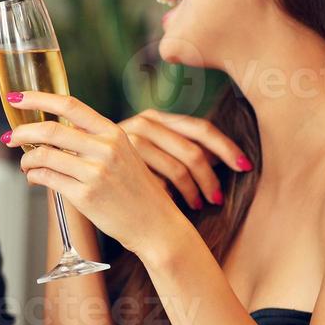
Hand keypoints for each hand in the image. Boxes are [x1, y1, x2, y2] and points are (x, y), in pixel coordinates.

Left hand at [4, 92, 184, 254]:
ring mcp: (96, 172)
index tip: (18, 98)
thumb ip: (94, 140)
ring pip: (44, 155)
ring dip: (26, 159)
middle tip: (10, 137)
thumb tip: (56, 131)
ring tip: (25, 164)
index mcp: (113, 133)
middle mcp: (105, 149)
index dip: (39, 98)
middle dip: (21, 132)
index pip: (70, 106)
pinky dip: (34, 176)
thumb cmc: (136, 190)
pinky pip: (48, 178)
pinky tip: (35, 177)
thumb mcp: (123, 154)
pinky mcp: (85, 196)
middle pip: (50, 131)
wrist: (154, 224)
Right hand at [119, 108, 250, 209]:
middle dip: (211, 178)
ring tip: (199, 205)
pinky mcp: (121, 165)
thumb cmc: (122, 168)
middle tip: (216, 198)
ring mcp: (131, 143)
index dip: (227, 147)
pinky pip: (158, 182)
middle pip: (193, 152)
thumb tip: (228, 160)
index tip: (245, 166)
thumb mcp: (150, 152)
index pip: (201, 129)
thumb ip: (177, 149)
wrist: (79, 174)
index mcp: (156, 118)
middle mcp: (143, 125)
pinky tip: (177, 207)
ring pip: (178, 170)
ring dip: (194, 191)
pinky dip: (174, 196)